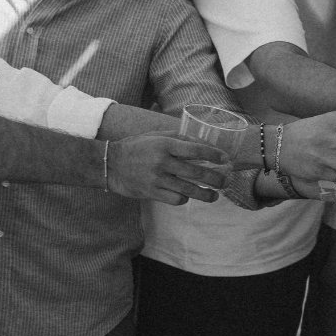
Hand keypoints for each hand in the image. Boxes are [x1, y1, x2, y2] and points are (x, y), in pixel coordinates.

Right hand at [104, 132, 228, 204]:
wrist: (110, 163)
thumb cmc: (136, 147)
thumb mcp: (156, 136)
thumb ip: (179, 138)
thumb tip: (203, 144)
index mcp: (165, 145)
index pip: (196, 150)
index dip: (214, 155)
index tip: (226, 160)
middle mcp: (162, 162)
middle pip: (197, 173)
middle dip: (215, 179)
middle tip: (225, 182)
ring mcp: (157, 179)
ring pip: (189, 190)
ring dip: (206, 195)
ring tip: (215, 196)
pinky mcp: (151, 193)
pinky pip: (176, 199)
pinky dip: (184, 198)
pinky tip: (187, 195)